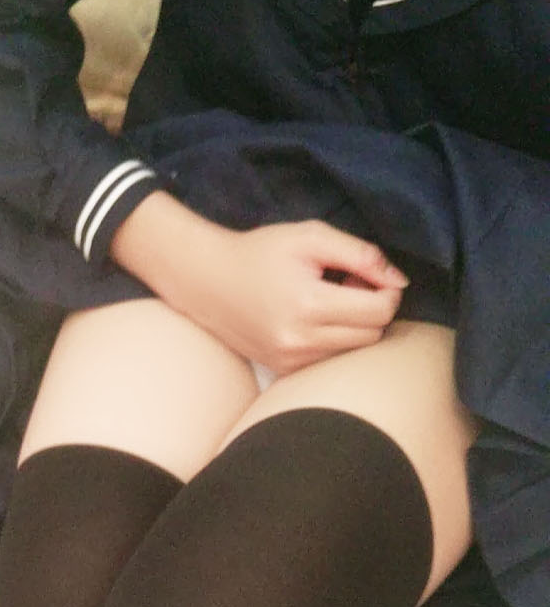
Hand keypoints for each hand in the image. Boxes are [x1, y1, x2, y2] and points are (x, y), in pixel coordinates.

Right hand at [110, 192, 408, 375]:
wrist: (206, 281)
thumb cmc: (260, 252)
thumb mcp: (311, 236)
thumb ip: (361, 254)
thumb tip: (399, 280)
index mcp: (309, 304)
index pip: (380, 311)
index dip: (386, 289)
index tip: (366, 272)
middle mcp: (300, 340)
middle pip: (372, 335)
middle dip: (371, 307)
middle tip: (347, 283)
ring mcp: (290, 360)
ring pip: (353, 350)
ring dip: (353, 326)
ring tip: (327, 300)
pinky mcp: (283, 370)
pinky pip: (330, 360)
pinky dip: (333, 340)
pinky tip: (312, 318)